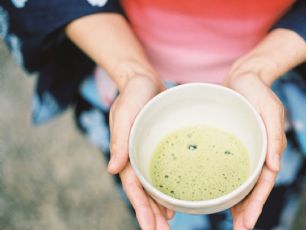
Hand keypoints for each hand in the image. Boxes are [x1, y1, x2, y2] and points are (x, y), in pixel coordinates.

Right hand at [108, 75, 173, 228]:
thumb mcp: (125, 113)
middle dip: (152, 214)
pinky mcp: (161, 147)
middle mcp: (136, 157)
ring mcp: (149, 154)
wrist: (143, 80)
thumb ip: (120, 139)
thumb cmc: (133, 94)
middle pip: (144, 192)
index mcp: (126, 153)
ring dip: (159, 206)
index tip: (150, 227)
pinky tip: (176, 200)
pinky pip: (164, 172)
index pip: (134, 187)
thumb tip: (111, 169)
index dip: (141, 208)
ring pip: (154, 185)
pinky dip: (168, 187)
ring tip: (169, 224)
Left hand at [224, 71, 286, 229]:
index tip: (247, 223)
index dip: (256, 204)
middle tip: (238, 229)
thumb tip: (276, 166)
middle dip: (247, 211)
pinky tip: (219, 195)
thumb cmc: (258, 91)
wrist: (244, 77)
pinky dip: (228, 184)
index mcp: (269, 149)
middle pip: (254, 188)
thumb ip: (274, 136)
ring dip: (239, 203)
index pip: (264, 182)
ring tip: (232, 222)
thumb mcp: (269, 108)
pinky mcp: (232, 146)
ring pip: (243, 182)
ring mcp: (245, 151)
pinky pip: (230, 169)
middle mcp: (258, 154)